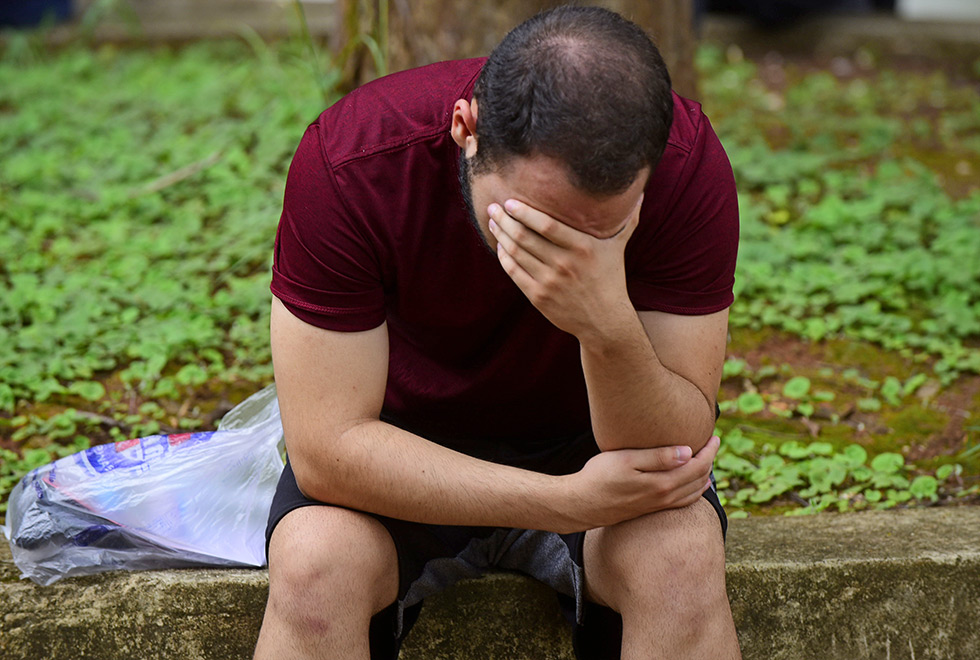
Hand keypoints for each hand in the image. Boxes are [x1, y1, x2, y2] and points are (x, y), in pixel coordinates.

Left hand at [488, 197, 640, 339]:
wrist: (605, 322)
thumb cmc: (611, 280)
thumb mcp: (619, 248)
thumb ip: (628, 220)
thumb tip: (640, 192)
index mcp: (582, 247)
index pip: (546, 224)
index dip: (524, 212)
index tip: (510, 202)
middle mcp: (564, 264)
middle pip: (525, 237)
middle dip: (505, 220)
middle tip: (493, 207)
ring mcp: (550, 282)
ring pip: (516, 253)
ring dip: (501, 236)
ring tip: (493, 223)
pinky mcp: (539, 297)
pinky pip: (514, 273)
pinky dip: (504, 257)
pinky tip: (500, 246)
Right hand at [558, 436, 719, 532]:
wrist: (580, 504)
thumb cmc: (599, 477)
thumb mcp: (626, 460)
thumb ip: (658, 457)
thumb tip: (688, 453)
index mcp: (662, 484)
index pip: (696, 467)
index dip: (709, 451)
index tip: (715, 437)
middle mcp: (663, 498)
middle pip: (698, 480)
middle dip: (710, 462)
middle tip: (714, 444)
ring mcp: (656, 506)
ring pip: (692, 494)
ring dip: (704, 478)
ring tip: (708, 463)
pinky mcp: (649, 510)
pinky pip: (681, 502)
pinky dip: (693, 493)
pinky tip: (692, 487)